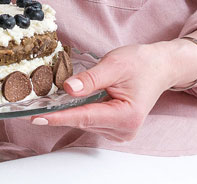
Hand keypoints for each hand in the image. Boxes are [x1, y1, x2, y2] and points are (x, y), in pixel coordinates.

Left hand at [29, 41, 191, 141]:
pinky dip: (81, 110)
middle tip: (38, 100)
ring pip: (84, 121)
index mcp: (126, 116)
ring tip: (71, 91)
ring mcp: (120, 132)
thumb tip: (68, 89)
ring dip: (72, 109)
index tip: (37, 118)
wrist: (160, 67)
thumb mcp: (114, 64)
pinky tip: (82, 97)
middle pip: (82, 120)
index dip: (58, 117)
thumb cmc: (141, 64)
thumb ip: (90, 79)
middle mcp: (124, 130)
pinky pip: (90, 121)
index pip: (84, 117)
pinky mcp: (115, 129)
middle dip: (61, 109)